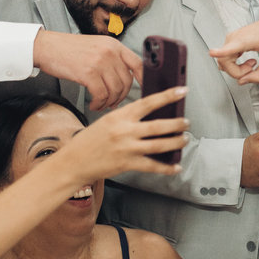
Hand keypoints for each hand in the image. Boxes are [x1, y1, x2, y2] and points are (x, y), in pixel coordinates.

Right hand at [33, 30, 143, 110]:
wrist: (46, 47)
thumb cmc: (69, 50)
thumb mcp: (96, 47)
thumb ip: (111, 59)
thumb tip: (122, 80)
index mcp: (114, 45)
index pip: (138, 64)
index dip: (143, 79)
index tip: (143, 90)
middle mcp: (110, 52)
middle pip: (127, 81)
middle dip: (122, 96)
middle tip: (114, 102)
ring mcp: (100, 62)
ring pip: (116, 90)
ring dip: (109, 102)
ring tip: (101, 104)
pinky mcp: (88, 73)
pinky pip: (101, 95)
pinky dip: (99, 103)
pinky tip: (94, 104)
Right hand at [60, 87, 189, 180]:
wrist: (72, 162)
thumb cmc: (89, 141)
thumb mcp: (107, 121)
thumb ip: (128, 117)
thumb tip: (153, 114)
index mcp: (120, 116)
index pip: (149, 102)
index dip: (168, 96)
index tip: (182, 91)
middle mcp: (125, 131)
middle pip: (159, 125)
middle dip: (177, 123)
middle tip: (186, 122)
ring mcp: (127, 148)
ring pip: (160, 144)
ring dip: (176, 142)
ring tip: (184, 139)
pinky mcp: (127, 164)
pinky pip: (153, 166)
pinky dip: (167, 167)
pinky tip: (176, 166)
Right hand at [208, 10, 258, 85]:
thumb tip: (243, 81)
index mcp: (251, 39)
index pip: (233, 46)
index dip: (220, 51)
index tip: (213, 52)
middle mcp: (238, 36)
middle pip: (225, 61)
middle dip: (237, 72)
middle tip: (252, 70)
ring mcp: (233, 36)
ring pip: (224, 60)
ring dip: (237, 68)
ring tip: (252, 64)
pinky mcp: (232, 39)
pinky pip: (226, 56)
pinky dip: (235, 63)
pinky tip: (247, 60)